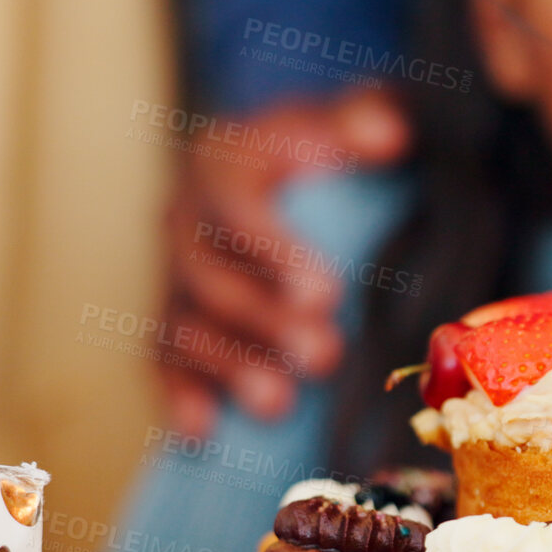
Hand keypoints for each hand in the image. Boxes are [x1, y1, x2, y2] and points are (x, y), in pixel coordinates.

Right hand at [160, 87, 408, 436]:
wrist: (286, 168)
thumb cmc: (328, 145)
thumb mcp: (346, 119)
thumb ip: (363, 119)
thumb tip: (389, 131)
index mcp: (221, 162)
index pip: (235, 206)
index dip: (273, 250)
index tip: (327, 291)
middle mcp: (184, 219)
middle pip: (208, 277)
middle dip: (264, 322)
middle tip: (325, 356)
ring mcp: (172, 276)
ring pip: (185, 327)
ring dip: (229, 368)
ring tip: (278, 406)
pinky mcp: (172, 323)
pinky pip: (162, 362)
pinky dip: (179, 397)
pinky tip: (202, 433)